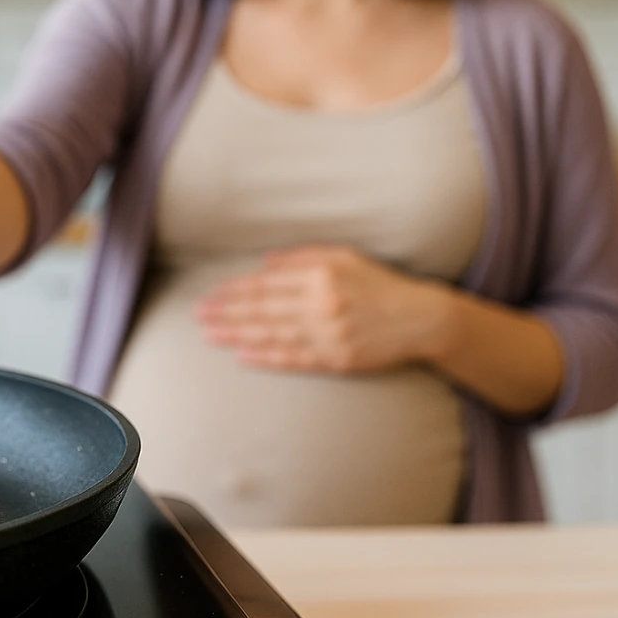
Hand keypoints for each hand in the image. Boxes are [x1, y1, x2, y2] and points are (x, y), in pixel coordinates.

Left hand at [196, 246, 447, 373]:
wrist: (419, 318)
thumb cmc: (378, 283)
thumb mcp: (344, 257)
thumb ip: (302, 257)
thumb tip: (264, 264)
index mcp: (322, 275)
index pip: (267, 284)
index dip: (235, 291)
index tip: (211, 295)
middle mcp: (323, 305)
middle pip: (264, 309)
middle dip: (226, 312)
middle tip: (198, 316)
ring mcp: (330, 335)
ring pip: (273, 335)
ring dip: (238, 336)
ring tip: (211, 335)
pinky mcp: (338, 360)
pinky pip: (295, 359)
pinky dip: (267, 358)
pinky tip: (243, 356)